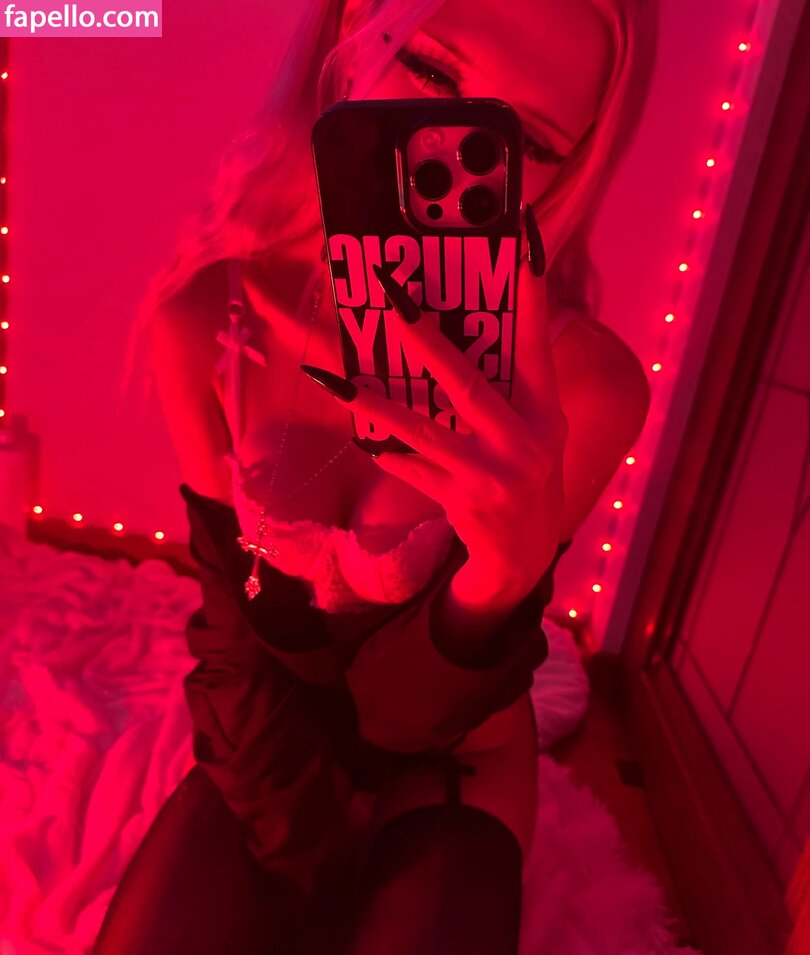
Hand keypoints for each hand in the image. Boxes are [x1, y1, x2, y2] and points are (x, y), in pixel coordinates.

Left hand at [302, 206, 568, 607]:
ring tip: (339, 381)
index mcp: (546, 411)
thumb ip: (514, 387)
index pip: (537, 341)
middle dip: (427, 341)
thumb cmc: (526, 476)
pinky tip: (365, 442)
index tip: (520, 237)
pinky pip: (414, 470)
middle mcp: (526, 440)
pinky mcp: (464, 503)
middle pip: (468, 383)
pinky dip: (389, 453)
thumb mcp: (538, 430)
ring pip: (425, 432)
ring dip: (379, 405)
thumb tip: (462, 333)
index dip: (531, 291)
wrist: (525, 555)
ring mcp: (494, 475)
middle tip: (390, 301)